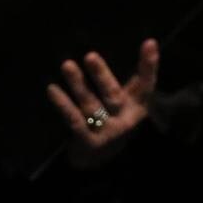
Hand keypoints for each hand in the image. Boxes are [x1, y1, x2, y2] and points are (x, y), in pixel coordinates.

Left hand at [48, 39, 159, 168]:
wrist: (103, 160)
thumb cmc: (115, 119)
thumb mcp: (128, 101)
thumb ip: (133, 79)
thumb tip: (146, 42)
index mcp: (137, 106)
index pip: (146, 84)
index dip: (149, 65)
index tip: (149, 42)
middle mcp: (125, 119)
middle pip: (113, 95)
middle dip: (102, 76)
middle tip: (90, 56)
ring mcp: (107, 132)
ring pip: (91, 105)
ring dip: (78, 85)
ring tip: (67, 65)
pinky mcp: (89, 141)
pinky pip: (75, 120)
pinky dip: (64, 105)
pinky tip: (53, 89)